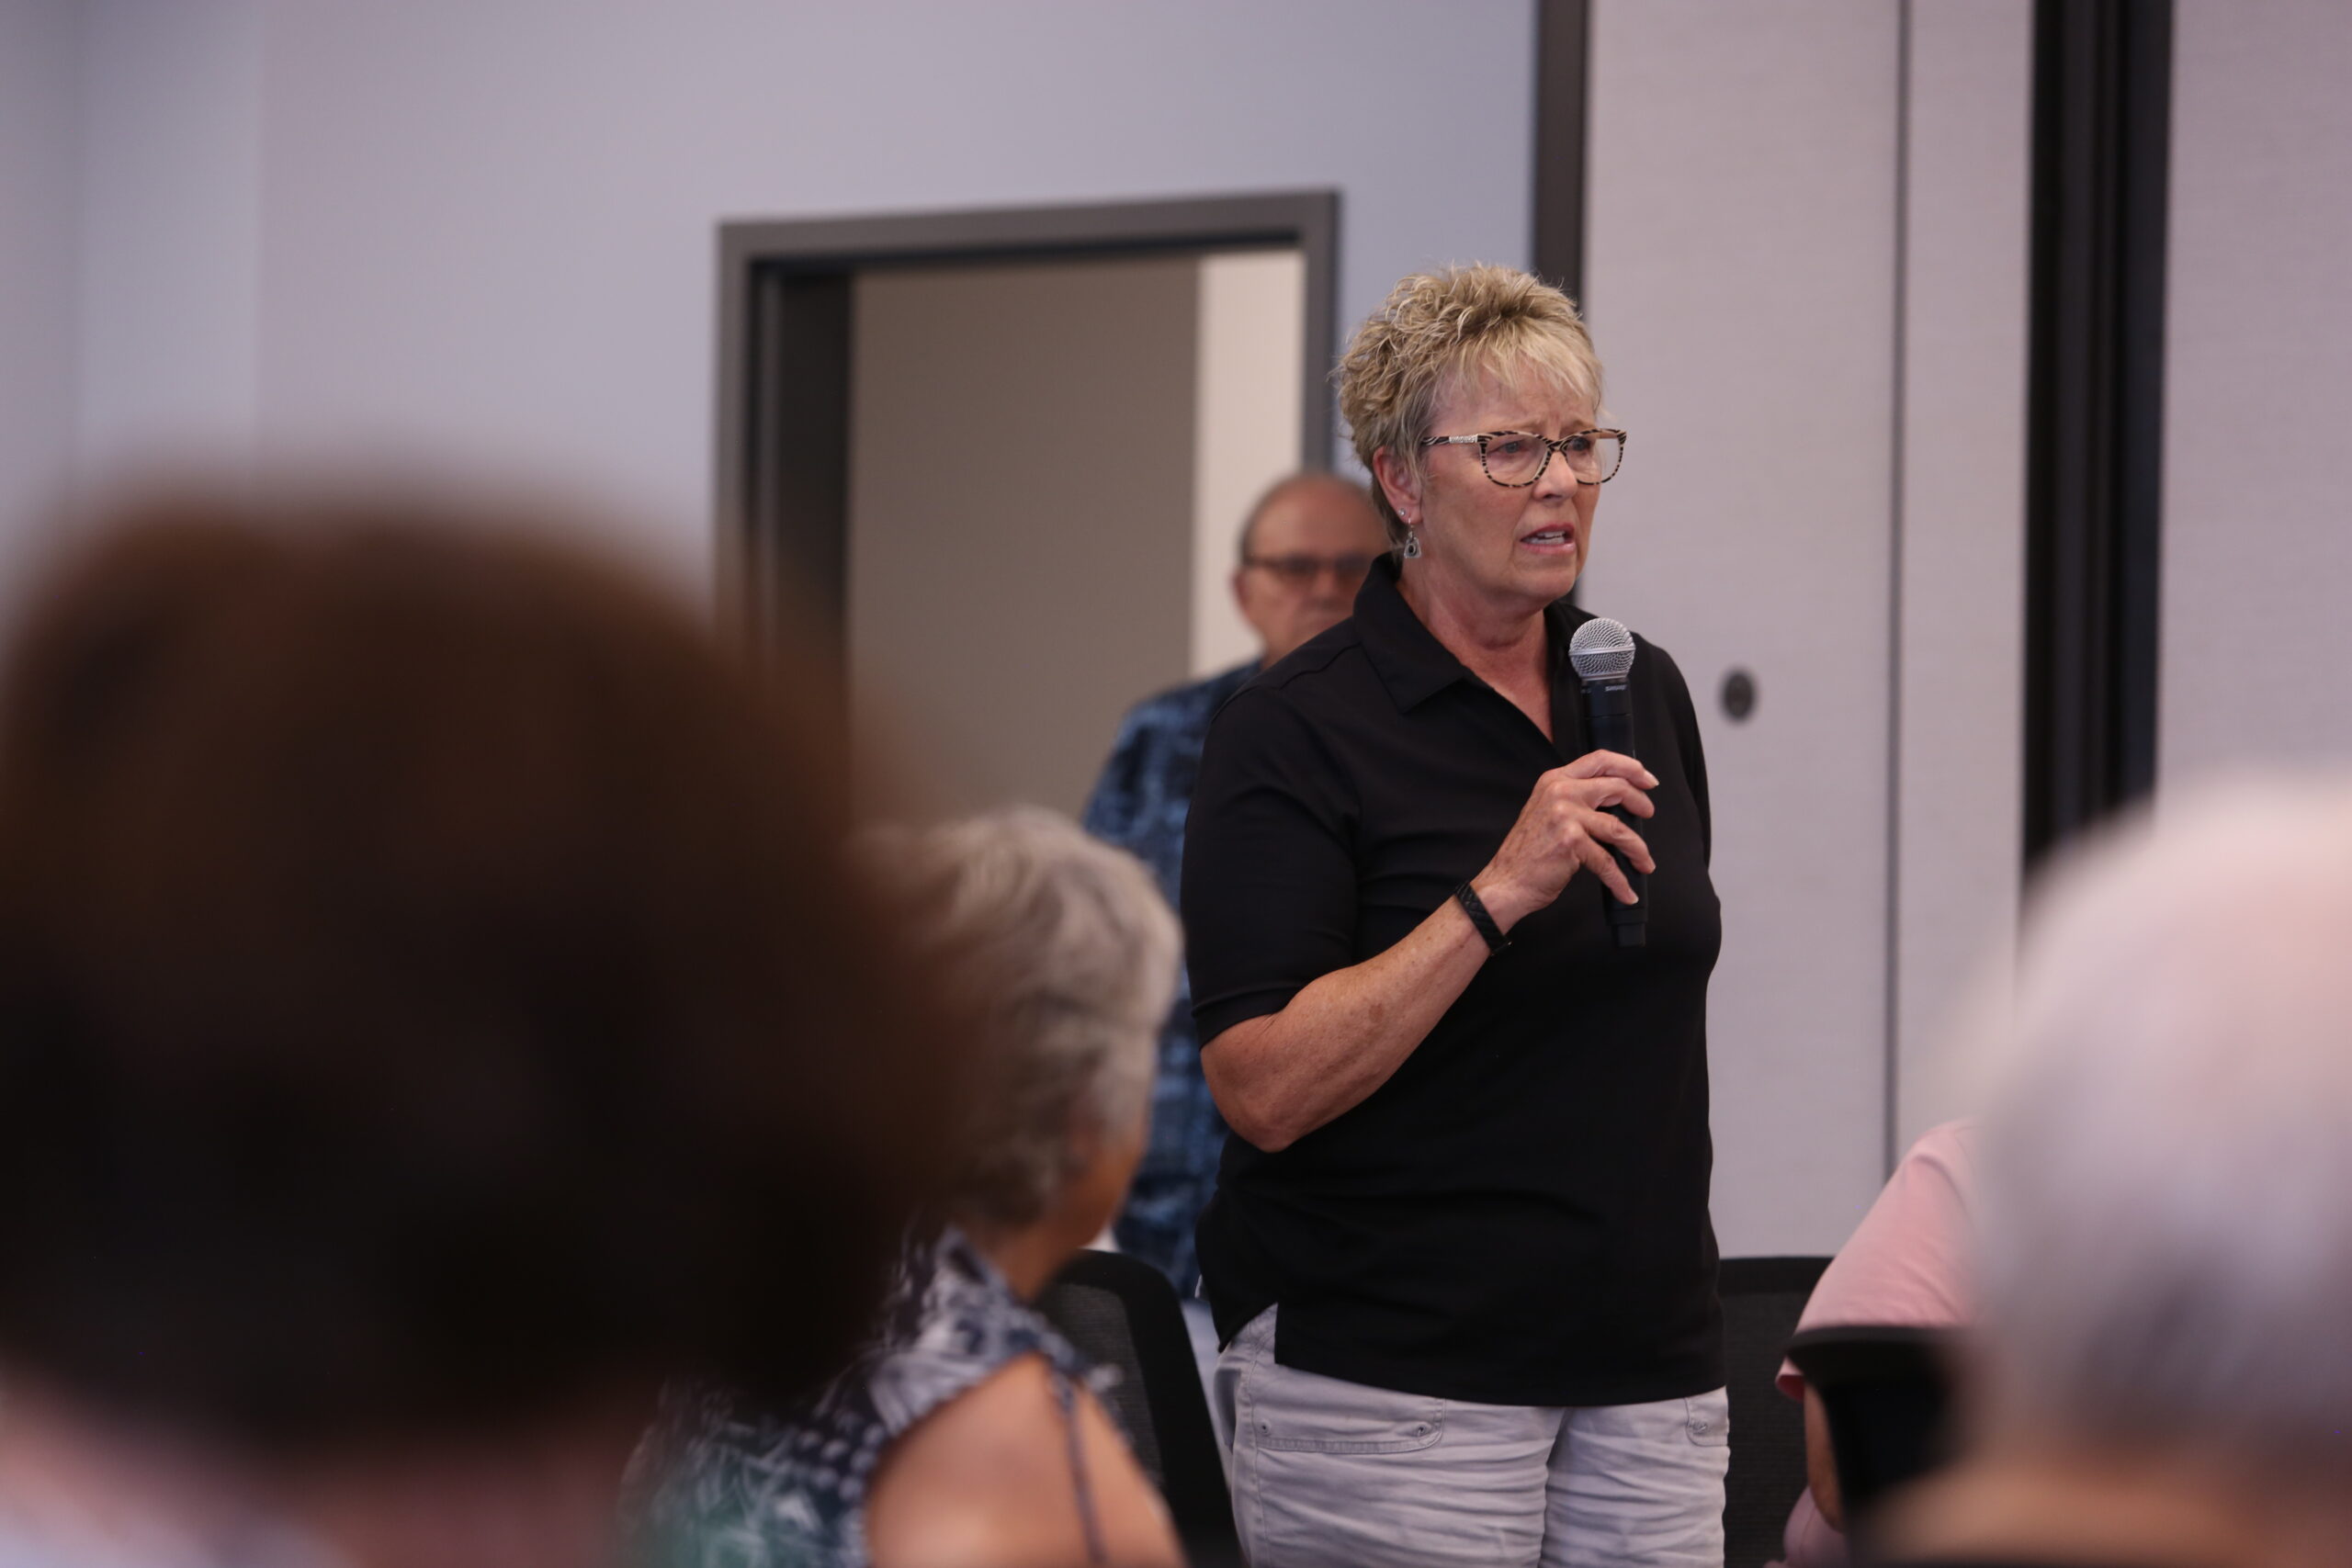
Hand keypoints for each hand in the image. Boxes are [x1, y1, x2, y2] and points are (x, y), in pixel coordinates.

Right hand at [1471, 752, 1656, 927]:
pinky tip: (1626, 890)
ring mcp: (1565, 814)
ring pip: (1619, 828)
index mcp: (1554, 780)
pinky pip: (1607, 860)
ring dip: (1637, 848)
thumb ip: (1574, 798)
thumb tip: (1613, 799)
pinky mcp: (1571, 840)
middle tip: (1648, 814)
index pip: (1600, 760)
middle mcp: (1560, 792)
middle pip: (1616, 786)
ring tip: (1643, 861)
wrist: (1506, 881)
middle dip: (1640, 802)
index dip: (1630, 767)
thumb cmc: (1527, 853)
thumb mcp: (1547, 812)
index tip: (1646, 779)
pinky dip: (1620, 879)